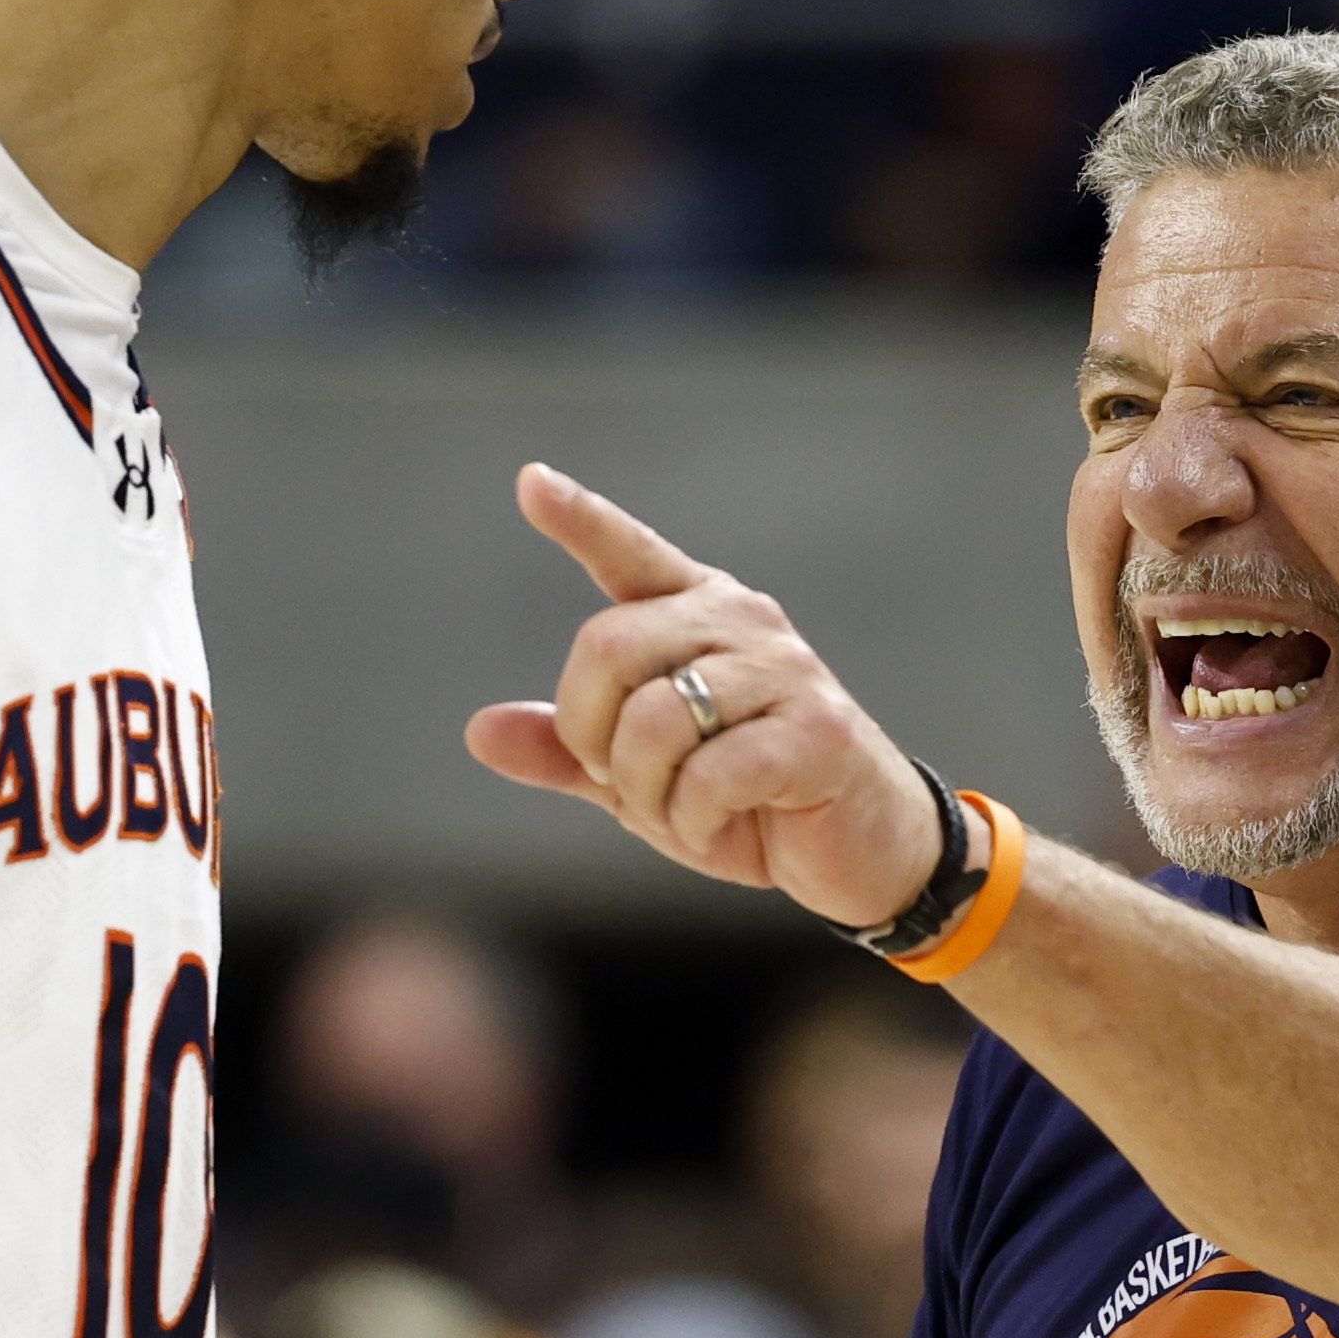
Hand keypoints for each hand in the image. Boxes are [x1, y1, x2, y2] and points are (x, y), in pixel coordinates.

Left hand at [462, 463, 936, 928]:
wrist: (859, 854)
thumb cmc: (747, 804)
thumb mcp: (642, 782)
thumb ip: (569, 753)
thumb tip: (479, 731)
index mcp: (698, 615)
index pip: (631, 553)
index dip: (581, 518)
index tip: (531, 483)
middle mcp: (741, 622)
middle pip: (606, 647)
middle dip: (589, 734)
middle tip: (621, 783)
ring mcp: (784, 671)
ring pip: (654, 717)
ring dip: (644, 791)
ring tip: (679, 813)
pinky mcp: (817, 732)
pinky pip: (710, 773)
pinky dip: (692, 819)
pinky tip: (718, 827)